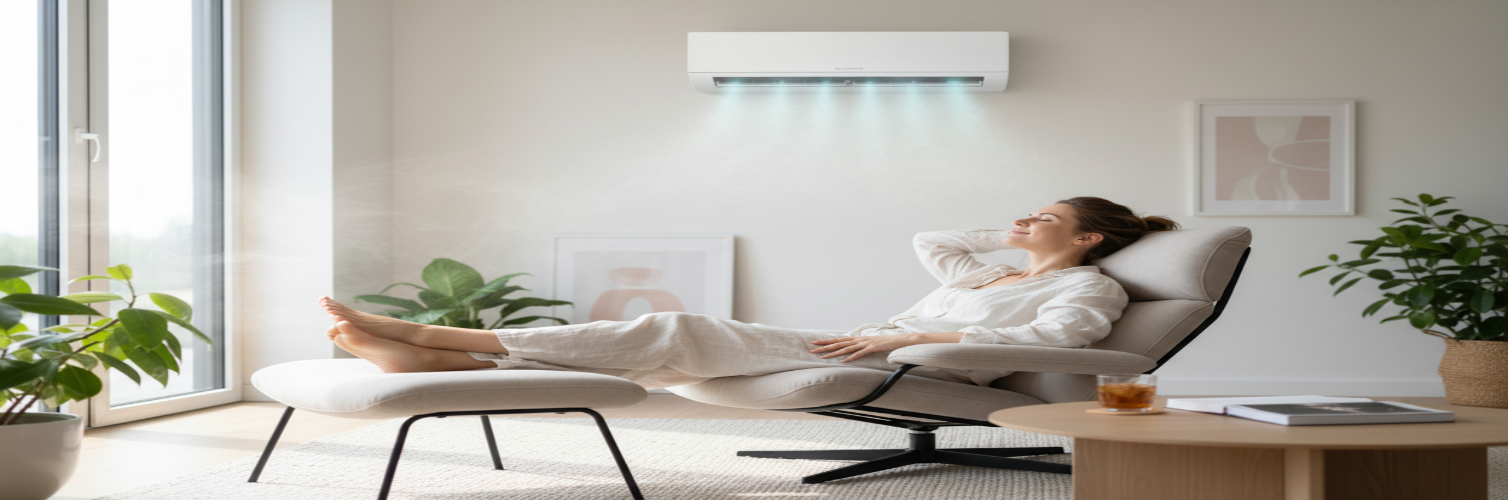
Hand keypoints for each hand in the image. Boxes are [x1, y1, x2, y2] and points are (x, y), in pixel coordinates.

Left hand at [810, 333, 927, 362]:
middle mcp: (859, 339)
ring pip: (846, 348)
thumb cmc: (886, 343)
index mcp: (858, 339)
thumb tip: (852, 351)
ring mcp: (866, 343)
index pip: (839, 340)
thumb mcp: (871, 344)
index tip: (815, 343)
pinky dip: (851, 357)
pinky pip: (860, 353)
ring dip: (833, 353)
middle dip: (824, 346)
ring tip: (822, 357)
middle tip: (811, 349)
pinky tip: (843, 361)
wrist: (901, 339)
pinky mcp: (873, 347)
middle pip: (838, 343)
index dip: (826, 341)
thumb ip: (861, 347)